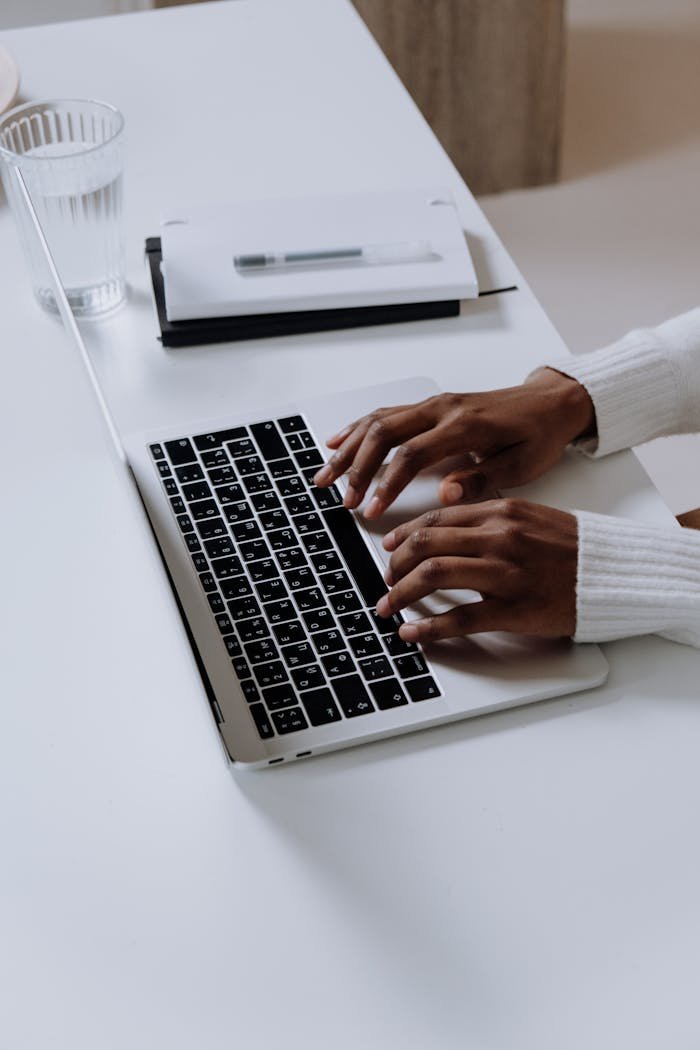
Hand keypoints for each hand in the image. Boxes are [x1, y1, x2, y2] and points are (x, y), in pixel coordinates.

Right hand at [313, 369, 594, 518]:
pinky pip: (387, 413)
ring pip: (379, 420)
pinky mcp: (431, 405)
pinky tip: (338, 443)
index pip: (412, 454)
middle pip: (385, 433)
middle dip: (358, 468)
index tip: (372, 510)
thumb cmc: (538, 436)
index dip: (387, 483)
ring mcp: (434, 404)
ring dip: (349, 449)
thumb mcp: (521, 466)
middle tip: (344, 499)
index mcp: (465, 426)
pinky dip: (358, 428)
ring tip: (326, 475)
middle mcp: (444, 409)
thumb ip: (481, 479)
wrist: (550, 404)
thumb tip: (446, 494)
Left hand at [377, 499, 577, 640]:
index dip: (404, 535)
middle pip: (426, 545)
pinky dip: (429, 627)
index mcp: (500, 512)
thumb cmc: (572, 549)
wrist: (614, 574)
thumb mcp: (529, 518)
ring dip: (402, 593)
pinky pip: (460, 618)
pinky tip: (412, 633)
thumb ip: (489, 520)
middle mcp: (498, 537)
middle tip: (386, 580)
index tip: (389, 548)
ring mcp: (504, 573)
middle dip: (395, 565)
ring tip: (389, 606)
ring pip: (433, 576)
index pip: (436, 519)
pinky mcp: (513, 609)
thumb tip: (447, 531)